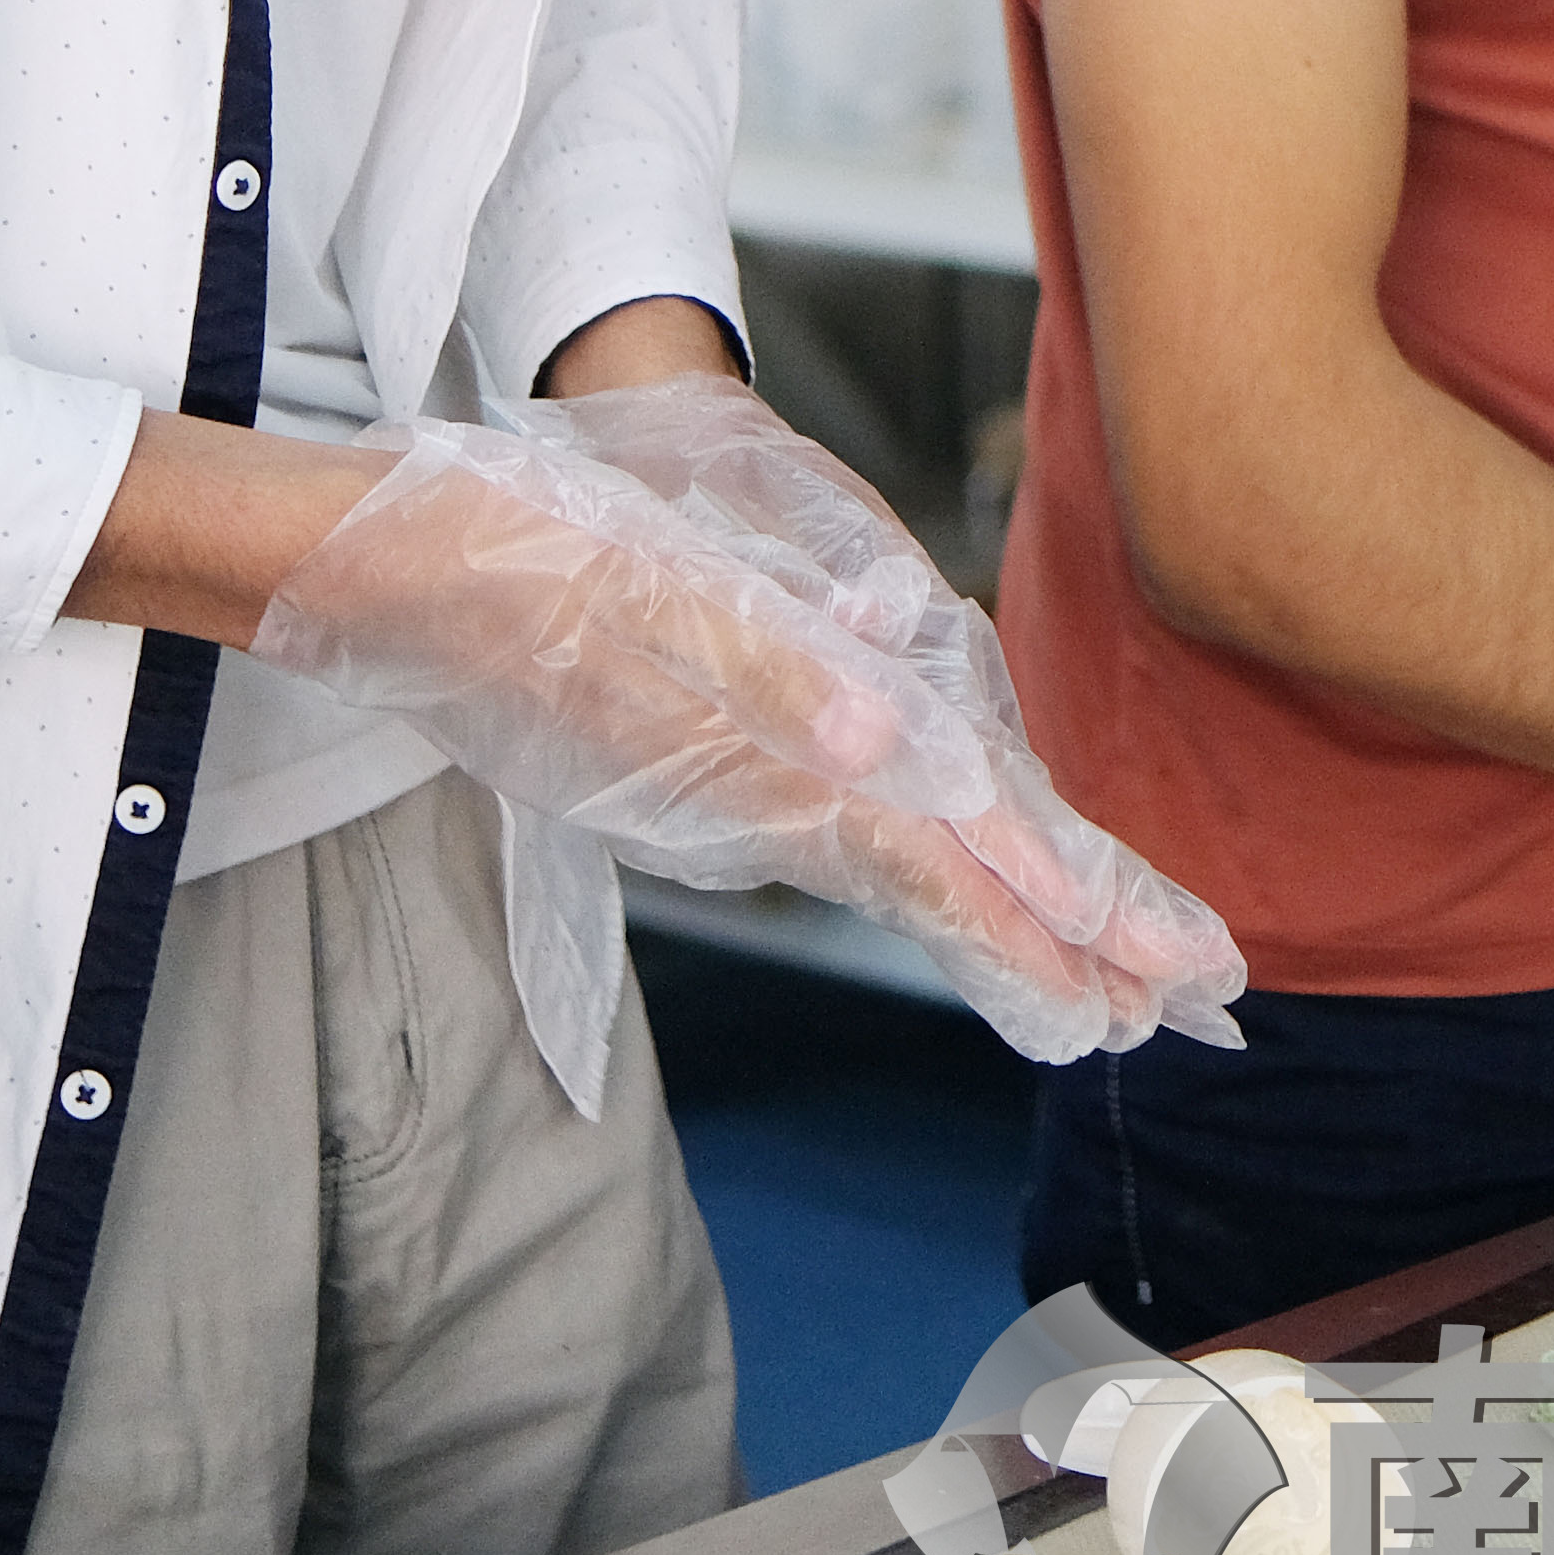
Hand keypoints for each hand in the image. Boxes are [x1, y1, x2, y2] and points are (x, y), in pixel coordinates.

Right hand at [252, 416, 1243, 1061]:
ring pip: (902, 866)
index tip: (1155, 984)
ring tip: (1115, 980)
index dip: (1057, 916)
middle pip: (944, 884)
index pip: (943, 855)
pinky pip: (845, 835)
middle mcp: (751, 793)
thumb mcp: (631, 580)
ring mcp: (721, 786)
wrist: (361, 561)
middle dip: (1073, 943)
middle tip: (1192, 1005)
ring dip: (1014, 922)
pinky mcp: (694, 765)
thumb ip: (765, 667)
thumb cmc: (497, 549)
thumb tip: (896, 754)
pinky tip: (965, 886)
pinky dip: (928, 871)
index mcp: (755, 755)